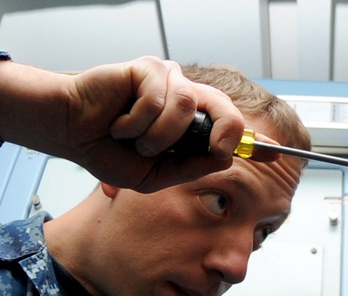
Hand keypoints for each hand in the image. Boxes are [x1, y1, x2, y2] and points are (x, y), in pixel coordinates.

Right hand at [0, 57, 275, 191]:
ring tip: (134, 139)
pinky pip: (162, 98)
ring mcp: (169, 81)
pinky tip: (121, 122)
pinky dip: (139, 121)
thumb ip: (189, 167)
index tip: (275, 156)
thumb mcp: (154, 175)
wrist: (71, 133)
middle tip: (212, 147)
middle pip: (226, 110)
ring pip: (190, 107)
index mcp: (190, 126)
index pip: (229, 128)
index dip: (252, 141)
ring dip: (159, 136)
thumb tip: (224, 159)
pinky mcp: (149, 69)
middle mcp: (185, 99)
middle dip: (225, 131)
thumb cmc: (107, 150)